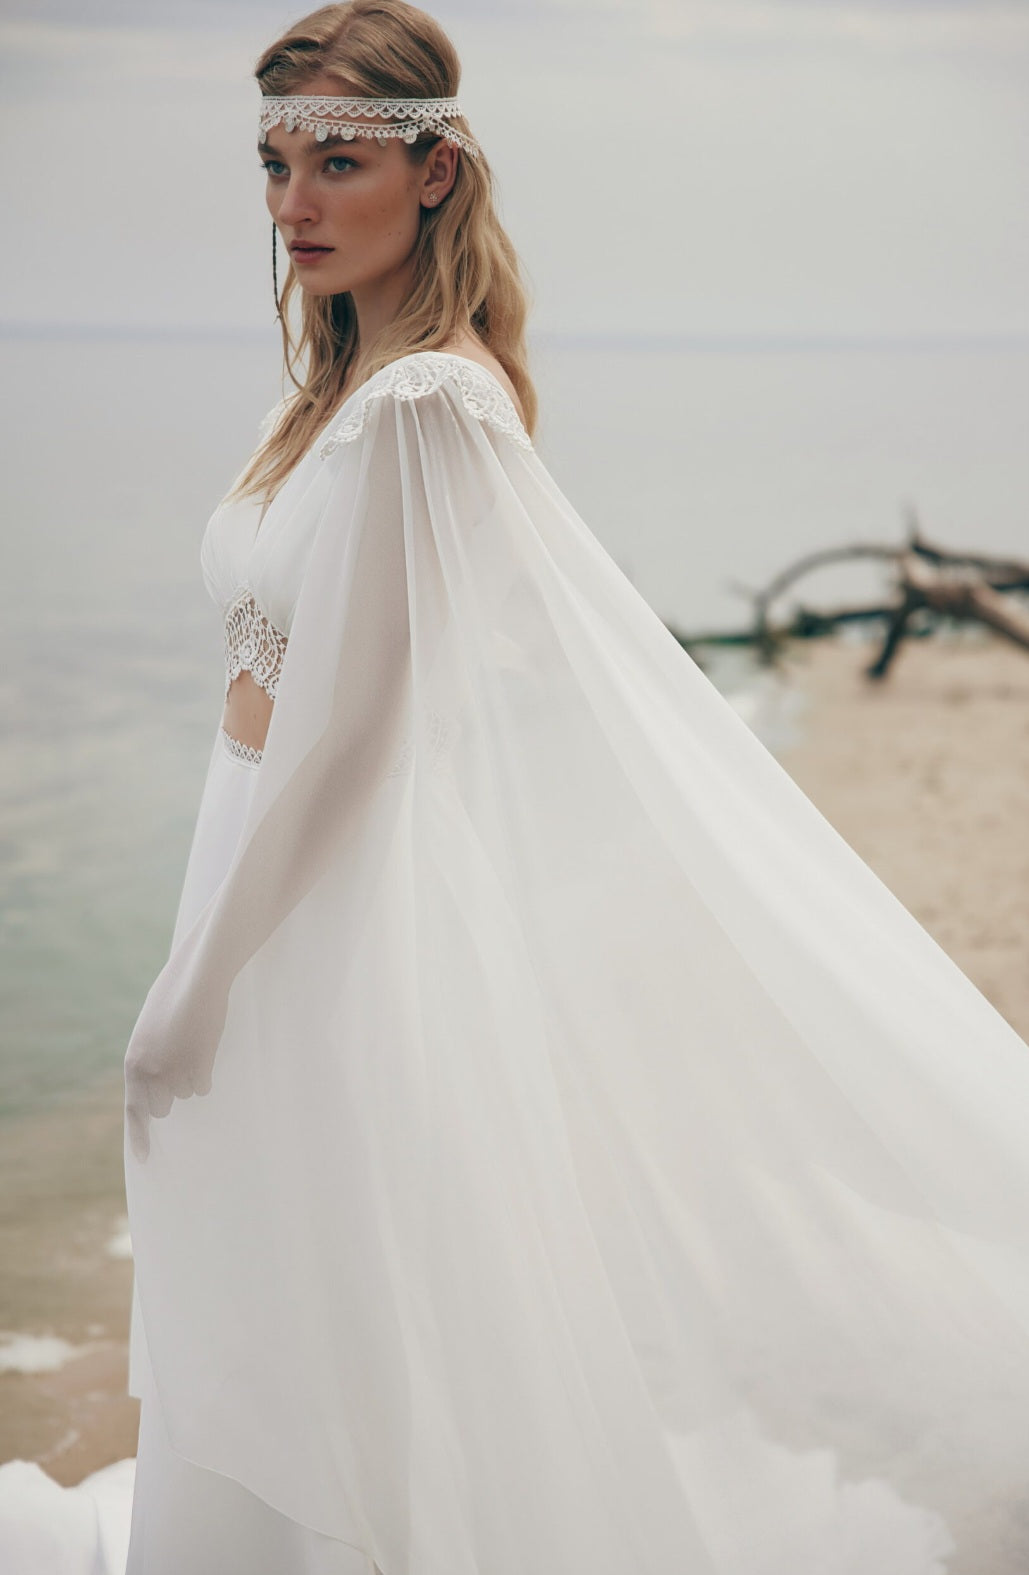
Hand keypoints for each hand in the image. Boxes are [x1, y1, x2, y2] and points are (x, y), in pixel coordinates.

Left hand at [124, 946, 229, 1162]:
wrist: (199, 976)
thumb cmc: (175, 996)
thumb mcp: (149, 1030)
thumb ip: (147, 1060)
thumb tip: (155, 1091)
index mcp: (133, 1061)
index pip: (133, 1109)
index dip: (138, 1136)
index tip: (145, 1159)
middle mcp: (150, 1071)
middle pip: (163, 1106)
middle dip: (172, 1093)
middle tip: (180, 1065)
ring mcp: (176, 1070)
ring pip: (187, 1092)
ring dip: (192, 1076)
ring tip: (193, 1044)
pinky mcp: (200, 1065)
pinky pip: (205, 1084)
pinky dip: (207, 1071)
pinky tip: (205, 1046)